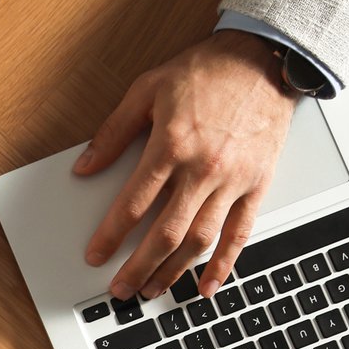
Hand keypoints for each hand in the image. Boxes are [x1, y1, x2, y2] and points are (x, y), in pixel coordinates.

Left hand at [74, 30, 295, 300]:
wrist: (264, 59)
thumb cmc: (206, 72)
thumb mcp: (146, 90)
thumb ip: (112, 133)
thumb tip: (84, 167)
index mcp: (171, 146)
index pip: (133, 204)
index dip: (111, 235)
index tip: (96, 256)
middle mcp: (203, 169)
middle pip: (165, 233)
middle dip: (138, 267)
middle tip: (119, 289)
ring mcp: (233, 179)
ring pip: (200, 239)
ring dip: (173, 270)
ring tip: (151, 290)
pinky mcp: (258, 183)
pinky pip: (241, 232)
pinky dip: (224, 263)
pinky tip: (206, 286)